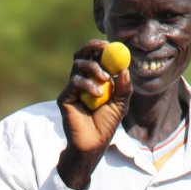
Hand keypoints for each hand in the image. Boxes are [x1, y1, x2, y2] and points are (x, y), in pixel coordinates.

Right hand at [56, 40, 131, 189]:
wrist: (93, 144)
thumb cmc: (106, 125)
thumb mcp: (120, 105)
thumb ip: (124, 88)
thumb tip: (125, 69)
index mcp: (95, 79)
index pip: (96, 57)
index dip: (102, 48)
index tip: (112, 45)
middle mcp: (82, 80)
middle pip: (83, 55)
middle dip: (93, 48)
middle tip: (103, 47)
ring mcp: (72, 88)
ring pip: (78, 64)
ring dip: (94, 68)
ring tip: (105, 82)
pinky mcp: (65, 97)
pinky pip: (75, 81)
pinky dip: (88, 84)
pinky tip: (97, 94)